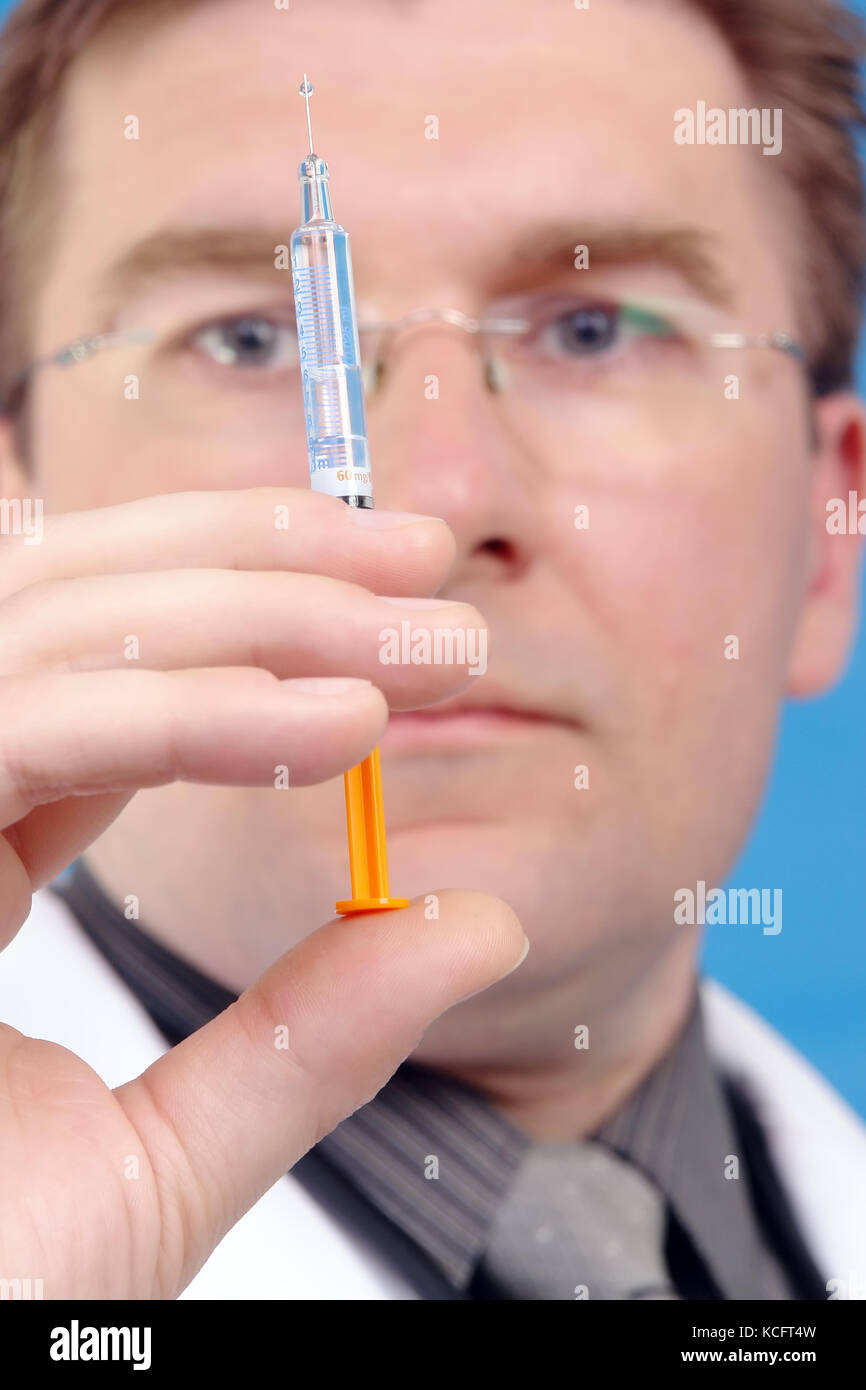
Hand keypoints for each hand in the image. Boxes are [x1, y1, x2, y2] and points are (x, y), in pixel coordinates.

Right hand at [0, 487, 527, 1294]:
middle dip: (264, 566)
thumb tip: (473, 923)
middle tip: (428, 567)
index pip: (107, 678)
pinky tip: (331, 728)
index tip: (405, 608)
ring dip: (252, 610)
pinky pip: (17, 729)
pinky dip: (179, 713)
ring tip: (422, 639)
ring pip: (50, 632)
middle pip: (74, 609)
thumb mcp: (165, 1158)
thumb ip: (308, 1035)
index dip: (256, 618)